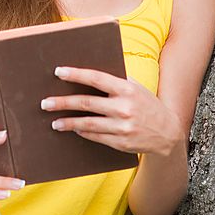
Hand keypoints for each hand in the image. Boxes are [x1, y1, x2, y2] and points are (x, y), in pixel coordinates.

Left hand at [41, 67, 183, 156]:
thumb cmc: (146, 103)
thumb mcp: (135, 87)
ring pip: (87, 124)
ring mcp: (122, 127)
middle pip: (86, 103)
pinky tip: (72, 129)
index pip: (96, 78)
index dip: (76, 74)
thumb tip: (86, 73)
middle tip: (46, 102)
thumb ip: (115, 79)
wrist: (168, 132)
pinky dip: (81, 132)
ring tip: (54, 121)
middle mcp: (124, 107)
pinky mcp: (120, 142)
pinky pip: (95, 137)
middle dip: (63, 102)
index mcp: (126, 88)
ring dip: (68, 122)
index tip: (59, 72)